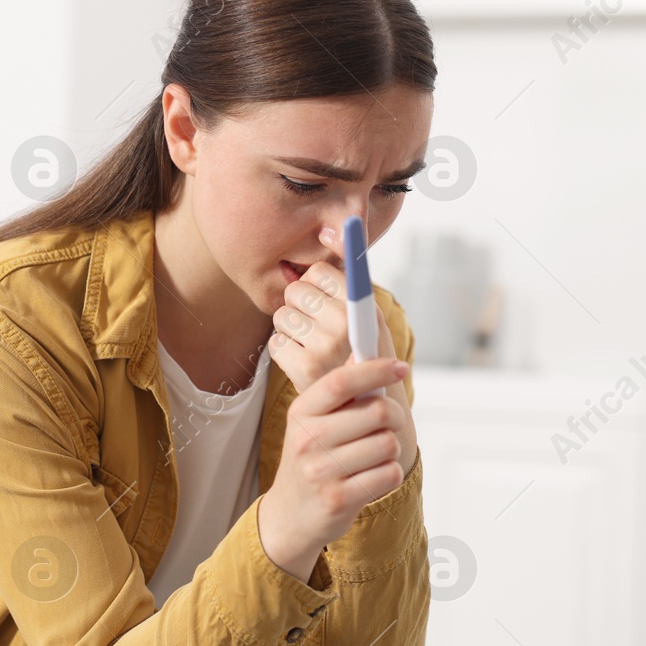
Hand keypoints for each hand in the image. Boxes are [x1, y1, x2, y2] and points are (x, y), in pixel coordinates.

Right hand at [257, 357, 413, 570]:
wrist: (290, 516)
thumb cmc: (311, 460)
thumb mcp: (313, 422)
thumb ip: (339, 391)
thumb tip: (360, 353)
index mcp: (301, 412)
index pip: (342, 381)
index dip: (376, 370)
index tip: (400, 366)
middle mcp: (307, 439)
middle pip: (377, 412)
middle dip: (395, 416)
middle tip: (390, 424)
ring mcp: (321, 471)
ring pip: (388, 444)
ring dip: (391, 449)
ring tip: (374, 456)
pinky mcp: (339, 499)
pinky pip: (389, 474)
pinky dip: (390, 473)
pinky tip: (372, 476)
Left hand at [267, 225, 415, 473]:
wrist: (370, 414)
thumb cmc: (364, 355)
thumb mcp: (367, 315)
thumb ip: (347, 275)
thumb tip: (327, 231)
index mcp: (365, 306)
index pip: (320, 270)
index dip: (315, 284)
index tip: (324, 300)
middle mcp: (347, 325)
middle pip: (296, 290)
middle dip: (300, 305)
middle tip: (316, 325)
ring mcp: (325, 349)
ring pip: (282, 315)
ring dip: (291, 328)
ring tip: (311, 345)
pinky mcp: (304, 371)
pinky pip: (275, 342)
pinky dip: (285, 350)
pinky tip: (303, 361)